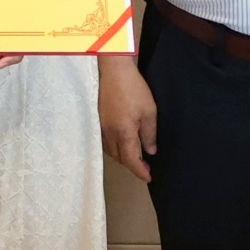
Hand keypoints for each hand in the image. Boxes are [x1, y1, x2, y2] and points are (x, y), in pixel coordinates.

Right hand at [98, 53, 156, 181]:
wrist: (114, 71)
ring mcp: (102, 126)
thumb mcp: (149, 112)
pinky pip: (106, 141)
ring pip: (111, 151)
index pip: (131, 160)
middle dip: (132, 165)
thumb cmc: (134, 90)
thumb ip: (150, 134)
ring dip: (123, 157)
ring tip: (135, 156)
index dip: (140, 172)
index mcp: (124, 133)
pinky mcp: (99, 119)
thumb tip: (150, 151)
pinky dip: (115, 148)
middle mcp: (110, 133)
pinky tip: (123, 142)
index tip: (149, 178)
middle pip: (119, 158)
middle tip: (146, 167)